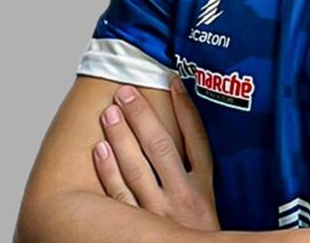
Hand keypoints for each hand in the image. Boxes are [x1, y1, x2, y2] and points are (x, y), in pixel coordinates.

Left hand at [92, 76, 219, 230]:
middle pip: (161, 147)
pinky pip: (120, 197)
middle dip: (141, 116)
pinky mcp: (139, 231)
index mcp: (205, 191)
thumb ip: (198, 176)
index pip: (197, 140)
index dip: (185, 109)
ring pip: (138, 168)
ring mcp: (160, 215)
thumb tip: (184, 139)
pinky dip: (109, 172)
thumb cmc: (199, 238)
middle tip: (125, 91)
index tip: (173, 81)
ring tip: (109, 112)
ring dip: (121, 137)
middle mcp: (184, 199)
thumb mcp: (210, 207)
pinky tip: (99, 150)